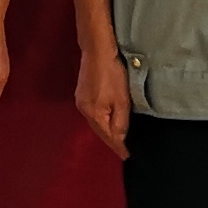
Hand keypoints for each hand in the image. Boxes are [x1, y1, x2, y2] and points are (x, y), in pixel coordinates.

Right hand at [74, 42, 130, 158]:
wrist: (97, 50)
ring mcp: (81, 101)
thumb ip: (120, 122)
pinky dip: (101, 120)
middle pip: (99, 131)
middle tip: (123, 150)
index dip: (118, 147)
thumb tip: (119, 139)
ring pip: (95, 122)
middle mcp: (84, 110)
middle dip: (111, 141)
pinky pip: (92, 113)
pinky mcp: (82, 93)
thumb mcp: (122, 100)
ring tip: (117, 138)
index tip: (127, 156)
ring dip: (105, 130)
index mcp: (94, 114)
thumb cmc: (112, 74)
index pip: (107, 137)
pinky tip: (107, 120)